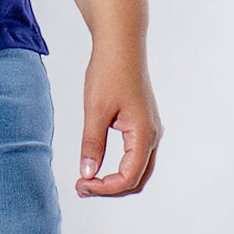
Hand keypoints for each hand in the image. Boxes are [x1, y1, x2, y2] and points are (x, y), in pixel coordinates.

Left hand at [76, 45, 161, 197]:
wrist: (121, 45)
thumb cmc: (109, 72)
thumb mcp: (95, 109)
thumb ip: (92, 143)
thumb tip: (87, 173)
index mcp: (143, 134)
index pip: (128, 177)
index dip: (105, 188)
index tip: (82, 185)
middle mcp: (152, 135)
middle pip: (137, 178)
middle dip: (110, 188)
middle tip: (82, 188)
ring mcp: (149, 129)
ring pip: (138, 167)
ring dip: (115, 178)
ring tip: (88, 179)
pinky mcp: (142, 122)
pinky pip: (135, 154)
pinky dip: (119, 165)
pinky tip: (98, 162)